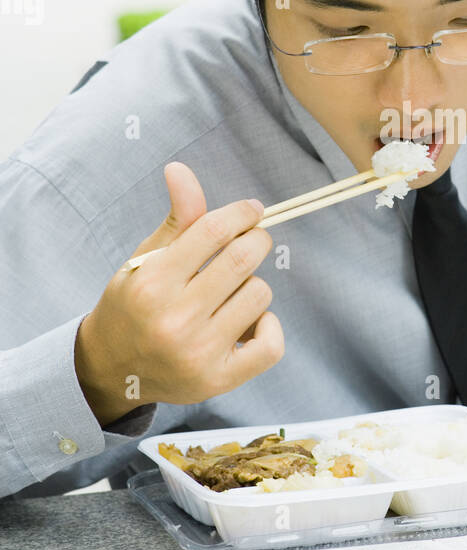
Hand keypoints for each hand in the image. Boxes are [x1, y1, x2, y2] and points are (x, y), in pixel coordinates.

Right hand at [74, 162, 284, 424]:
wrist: (112, 368)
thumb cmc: (135, 303)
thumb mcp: (146, 258)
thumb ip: (176, 219)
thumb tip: (180, 169)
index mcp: (152, 281)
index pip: (213, 230)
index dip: (241, 212)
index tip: (251, 211)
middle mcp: (174, 319)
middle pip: (244, 259)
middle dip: (256, 240)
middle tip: (252, 240)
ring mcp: (198, 353)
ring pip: (260, 295)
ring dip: (253, 285)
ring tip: (231, 292)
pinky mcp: (218, 380)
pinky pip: (271, 346)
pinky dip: (269, 327)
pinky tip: (250, 322)